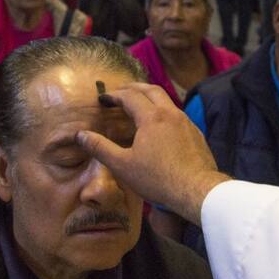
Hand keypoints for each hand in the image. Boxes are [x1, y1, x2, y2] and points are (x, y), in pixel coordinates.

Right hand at [76, 83, 229, 224]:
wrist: (197, 191)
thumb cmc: (158, 179)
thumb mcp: (122, 165)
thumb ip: (100, 148)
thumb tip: (80, 135)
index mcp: (151, 117)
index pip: (130, 96)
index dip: (115, 95)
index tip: (103, 98)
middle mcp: (171, 114)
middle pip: (151, 90)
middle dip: (134, 88)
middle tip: (120, 92)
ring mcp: (186, 123)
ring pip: (167, 101)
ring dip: (150, 98)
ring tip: (139, 105)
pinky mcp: (196, 134)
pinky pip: (177, 115)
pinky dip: (163, 112)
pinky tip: (160, 126)